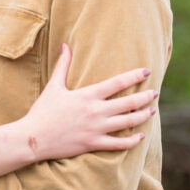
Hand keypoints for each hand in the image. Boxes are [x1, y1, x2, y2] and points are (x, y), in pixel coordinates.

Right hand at [24, 44, 157, 162]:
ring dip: (142, 116)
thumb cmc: (43, 111)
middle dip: (145, 97)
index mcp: (87, 95)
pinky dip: (132, 141)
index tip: (147, 71)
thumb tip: (66, 45)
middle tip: (155, 93)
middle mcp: (96, 111)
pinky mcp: (93, 144)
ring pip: (127, 122)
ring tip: (152, 111)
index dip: (134, 76)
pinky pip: (119, 144)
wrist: (34, 137)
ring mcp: (96, 129)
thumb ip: (63, 65)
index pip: (117, 82)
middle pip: (128, 103)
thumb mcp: (54, 85)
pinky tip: (140, 137)